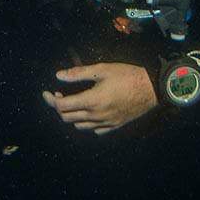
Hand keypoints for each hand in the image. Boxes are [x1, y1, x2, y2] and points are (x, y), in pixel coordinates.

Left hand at [42, 62, 157, 135]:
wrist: (152, 88)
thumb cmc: (127, 75)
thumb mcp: (102, 69)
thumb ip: (78, 73)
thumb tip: (58, 76)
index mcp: (92, 101)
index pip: (62, 106)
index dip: (50, 99)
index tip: (46, 92)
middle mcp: (97, 116)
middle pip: (67, 118)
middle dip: (58, 107)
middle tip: (59, 95)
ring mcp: (106, 123)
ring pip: (79, 126)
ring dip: (71, 116)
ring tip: (73, 102)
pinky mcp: (115, 126)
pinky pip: (95, 130)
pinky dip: (87, 123)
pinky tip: (90, 112)